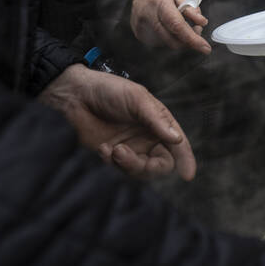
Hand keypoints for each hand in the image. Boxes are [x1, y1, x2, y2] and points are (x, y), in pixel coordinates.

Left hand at [39, 64, 196, 179]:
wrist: (76, 95)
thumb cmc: (110, 90)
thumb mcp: (137, 99)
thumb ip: (156, 120)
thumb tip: (177, 139)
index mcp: (159, 123)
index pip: (178, 146)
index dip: (186, 160)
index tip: (188, 175)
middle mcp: (148, 138)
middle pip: (160, 165)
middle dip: (147, 166)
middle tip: (126, 155)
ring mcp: (130, 148)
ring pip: (139, 171)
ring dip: (127, 164)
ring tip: (113, 149)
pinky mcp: (112, 155)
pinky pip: (119, 169)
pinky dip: (111, 161)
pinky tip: (102, 147)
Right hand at [130, 0, 210, 53]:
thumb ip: (191, 6)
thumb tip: (201, 22)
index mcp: (159, 2)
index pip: (176, 25)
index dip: (192, 39)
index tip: (205, 47)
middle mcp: (148, 16)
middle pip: (172, 40)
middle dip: (189, 41)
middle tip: (197, 29)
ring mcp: (142, 27)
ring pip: (167, 43)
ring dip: (180, 39)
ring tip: (182, 24)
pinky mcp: (139, 34)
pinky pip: (160, 43)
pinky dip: (170, 38)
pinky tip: (169, 27)